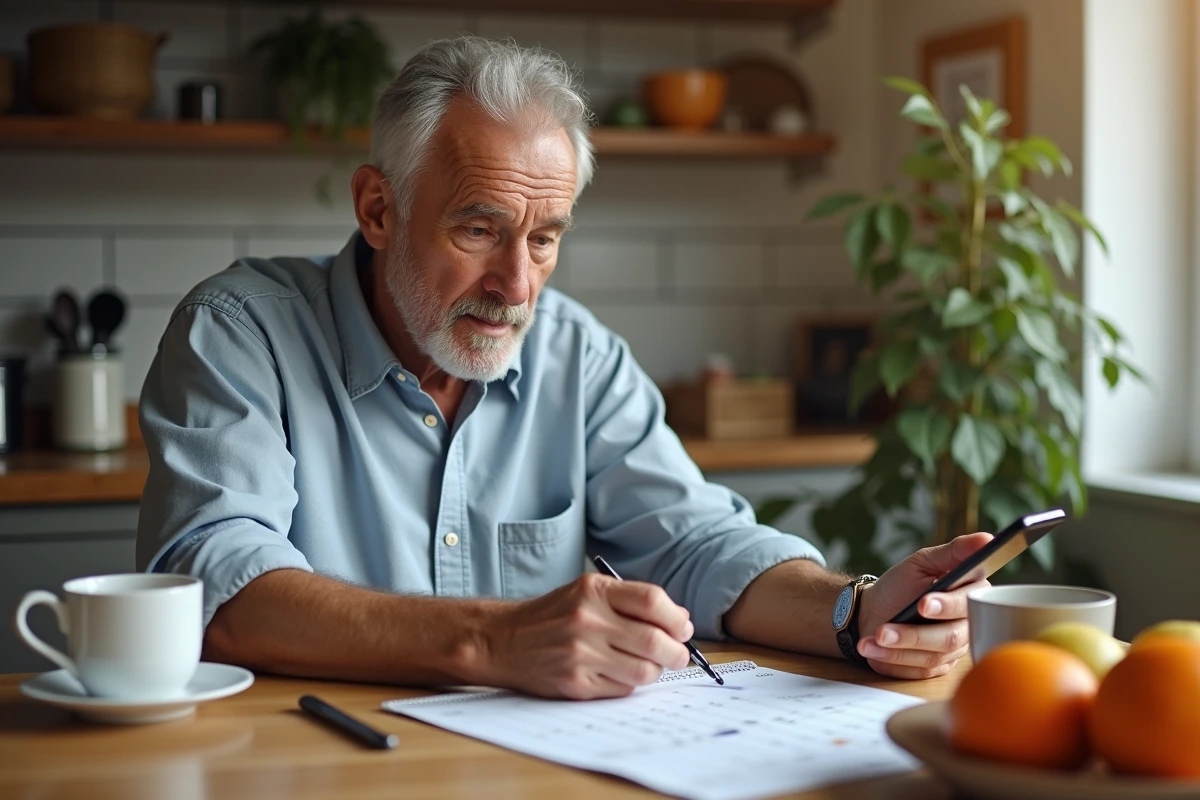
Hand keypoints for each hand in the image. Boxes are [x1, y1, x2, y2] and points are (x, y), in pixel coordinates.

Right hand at [489, 573, 693, 698]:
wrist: (503, 640)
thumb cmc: (552, 615)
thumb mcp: (586, 592)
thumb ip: (630, 601)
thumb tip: (679, 620)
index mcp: (593, 591)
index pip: (652, 601)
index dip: (676, 618)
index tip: (683, 628)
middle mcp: (587, 620)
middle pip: (655, 640)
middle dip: (676, 652)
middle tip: (678, 655)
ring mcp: (581, 655)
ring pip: (643, 670)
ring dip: (656, 671)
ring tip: (650, 665)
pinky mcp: (576, 684)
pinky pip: (622, 689)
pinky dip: (630, 684)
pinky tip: (620, 674)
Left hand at [855, 532, 992, 679]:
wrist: (872, 612)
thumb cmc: (900, 586)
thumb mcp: (922, 563)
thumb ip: (954, 552)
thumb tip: (987, 539)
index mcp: (970, 595)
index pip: (969, 601)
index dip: (948, 605)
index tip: (924, 603)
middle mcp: (967, 625)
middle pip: (952, 635)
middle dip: (916, 633)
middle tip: (887, 628)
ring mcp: (952, 650)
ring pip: (932, 654)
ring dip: (898, 645)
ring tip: (874, 635)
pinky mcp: (935, 668)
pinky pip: (918, 669)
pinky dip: (890, 658)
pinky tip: (870, 647)